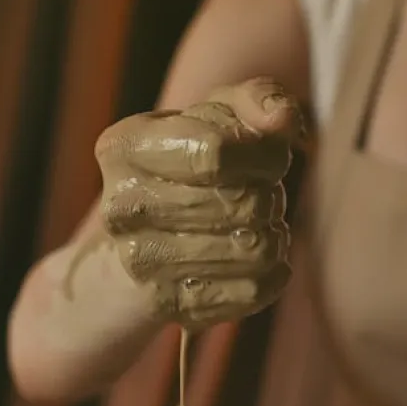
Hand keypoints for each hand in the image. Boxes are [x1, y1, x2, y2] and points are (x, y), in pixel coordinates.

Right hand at [95, 78, 304, 327]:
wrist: (140, 247)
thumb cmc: (188, 167)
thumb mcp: (217, 116)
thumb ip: (257, 100)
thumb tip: (283, 118)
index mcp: (123, 147)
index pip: (217, 152)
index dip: (264, 154)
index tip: (270, 158)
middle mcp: (123, 207)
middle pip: (242, 203)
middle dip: (271, 197)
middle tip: (263, 197)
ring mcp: (143, 262)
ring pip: (254, 249)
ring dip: (274, 236)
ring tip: (260, 229)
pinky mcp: (171, 305)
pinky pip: (252, 291)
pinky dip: (273, 275)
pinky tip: (263, 264)